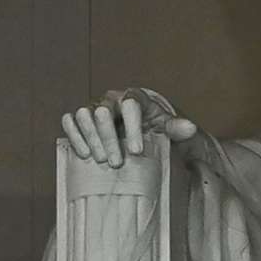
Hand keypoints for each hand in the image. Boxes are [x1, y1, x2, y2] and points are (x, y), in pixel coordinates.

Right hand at [61, 89, 197, 167]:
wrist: (138, 125)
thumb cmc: (152, 125)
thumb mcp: (166, 126)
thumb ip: (176, 127)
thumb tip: (190, 128)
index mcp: (133, 97)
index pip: (130, 105)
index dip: (132, 127)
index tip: (136, 151)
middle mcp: (110, 99)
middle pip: (103, 112)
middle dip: (109, 138)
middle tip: (116, 163)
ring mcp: (93, 107)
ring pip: (84, 115)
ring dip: (91, 138)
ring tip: (101, 160)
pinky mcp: (80, 118)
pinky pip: (69, 121)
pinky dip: (74, 135)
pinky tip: (84, 154)